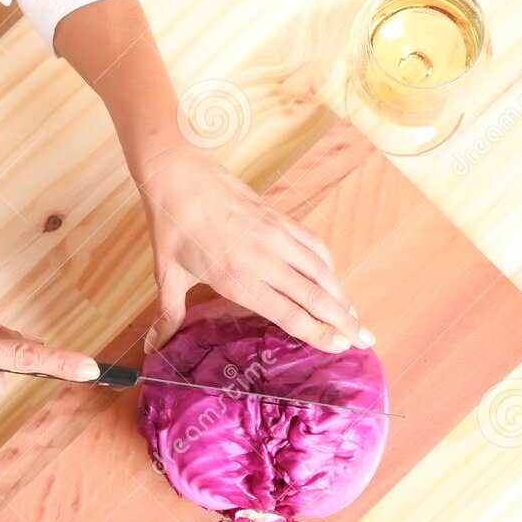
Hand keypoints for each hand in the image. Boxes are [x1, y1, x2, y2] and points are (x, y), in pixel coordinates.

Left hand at [135, 146, 372, 353]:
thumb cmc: (171, 227)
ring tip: (355, 315)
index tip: (341, 346)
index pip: (290, 314)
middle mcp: (264, 260)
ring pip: (322, 271)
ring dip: (342, 295)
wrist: (178, 176)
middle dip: (344, 321)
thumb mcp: (167, 274)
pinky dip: (329, 265)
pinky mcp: (279, 218)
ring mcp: (276, 236)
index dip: (319, 332)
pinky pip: (314, 245)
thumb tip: (156, 344)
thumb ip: (170, 312)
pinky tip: (333, 278)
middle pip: (316, 296)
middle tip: (365, 339)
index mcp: (238, 279)